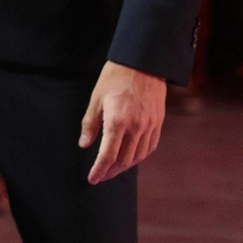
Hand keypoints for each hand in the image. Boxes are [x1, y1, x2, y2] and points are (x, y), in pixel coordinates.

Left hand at [80, 61, 166, 184]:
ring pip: (138, 156)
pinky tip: (130, 158)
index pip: (108, 155)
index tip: (92, 179)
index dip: (99, 170)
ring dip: (124, 166)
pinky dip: (139, 156)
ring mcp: (150, 126)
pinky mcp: (158, 123)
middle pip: (123, 160)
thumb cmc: (114, 78)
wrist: (143, 63)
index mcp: (118, 121)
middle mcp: (136, 127)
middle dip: (110, 171)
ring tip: (112, 169)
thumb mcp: (96, 99)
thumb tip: (84, 145)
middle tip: (100, 176)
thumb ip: (90, 124)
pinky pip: (149, 147)